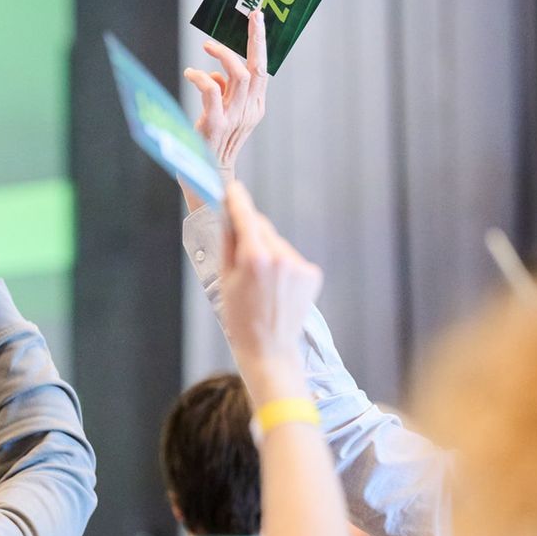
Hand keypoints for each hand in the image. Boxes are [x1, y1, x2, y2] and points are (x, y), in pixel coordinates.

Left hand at [183, 9, 269, 185]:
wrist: (207, 180)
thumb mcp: (225, 116)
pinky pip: (212, 90)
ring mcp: (234, 119)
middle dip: (256, 38)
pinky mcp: (215, 125)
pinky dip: (201, 76)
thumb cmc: (212, 146)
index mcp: (255, 108)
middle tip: (251, 15)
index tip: (257, 18)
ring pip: (239, 74)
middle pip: (257, 67)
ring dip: (223, 54)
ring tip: (207, 45)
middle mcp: (249, 112)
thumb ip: (224, 94)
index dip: (260, 43)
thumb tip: (215, 74)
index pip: (262, 70)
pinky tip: (190, 74)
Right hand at [218, 182, 320, 373]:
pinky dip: (281, 263)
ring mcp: (298, 266)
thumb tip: (229, 216)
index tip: (232, 188)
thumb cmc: (240, 317)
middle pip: (262, 228)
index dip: (237, 199)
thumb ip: (229, 243)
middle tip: (238, 248)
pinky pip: (290, 257)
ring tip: (259, 280)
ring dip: (267, 249)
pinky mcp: (311, 273)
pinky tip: (275, 286)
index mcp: (254, 258)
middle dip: (250, 231)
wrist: (269, 348)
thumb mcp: (225, 278)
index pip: (245, 216)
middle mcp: (280, 257)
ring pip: (277, 242)